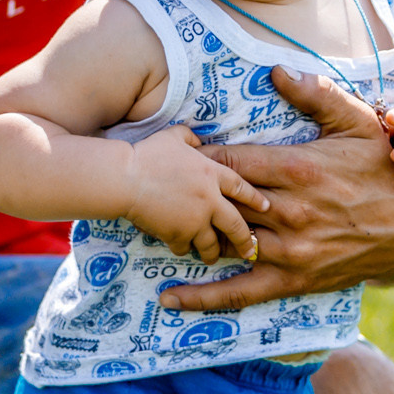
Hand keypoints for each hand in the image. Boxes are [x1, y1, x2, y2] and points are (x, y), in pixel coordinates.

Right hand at [122, 125, 267, 263]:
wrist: (127, 178)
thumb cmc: (148, 154)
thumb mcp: (174, 136)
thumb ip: (191, 137)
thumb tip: (198, 141)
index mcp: (213, 173)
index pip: (242, 188)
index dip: (255, 199)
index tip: (266, 208)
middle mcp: (211, 199)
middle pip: (236, 225)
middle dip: (245, 240)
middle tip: (250, 250)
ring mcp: (195, 219)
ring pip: (212, 244)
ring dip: (212, 252)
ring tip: (212, 257)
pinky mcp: (178, 234)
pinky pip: (185, 248)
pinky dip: (183, 249)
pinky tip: (180, 248)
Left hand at [157, 68, 393, 312]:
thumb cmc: (383, 166)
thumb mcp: (357, 122)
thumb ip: (316, 96)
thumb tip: (276, 71)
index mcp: (298, 168)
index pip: (231, 161)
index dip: (198, 157)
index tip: (173, 152)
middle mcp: (289, 211)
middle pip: (219, 202)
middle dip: (184, 195)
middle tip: (154, 187)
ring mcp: (291, 249)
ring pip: (224, 244)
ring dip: (189, 237)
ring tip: (154, 229)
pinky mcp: (296, 279)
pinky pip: (242, 291)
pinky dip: (205, 297)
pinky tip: (171, 298)